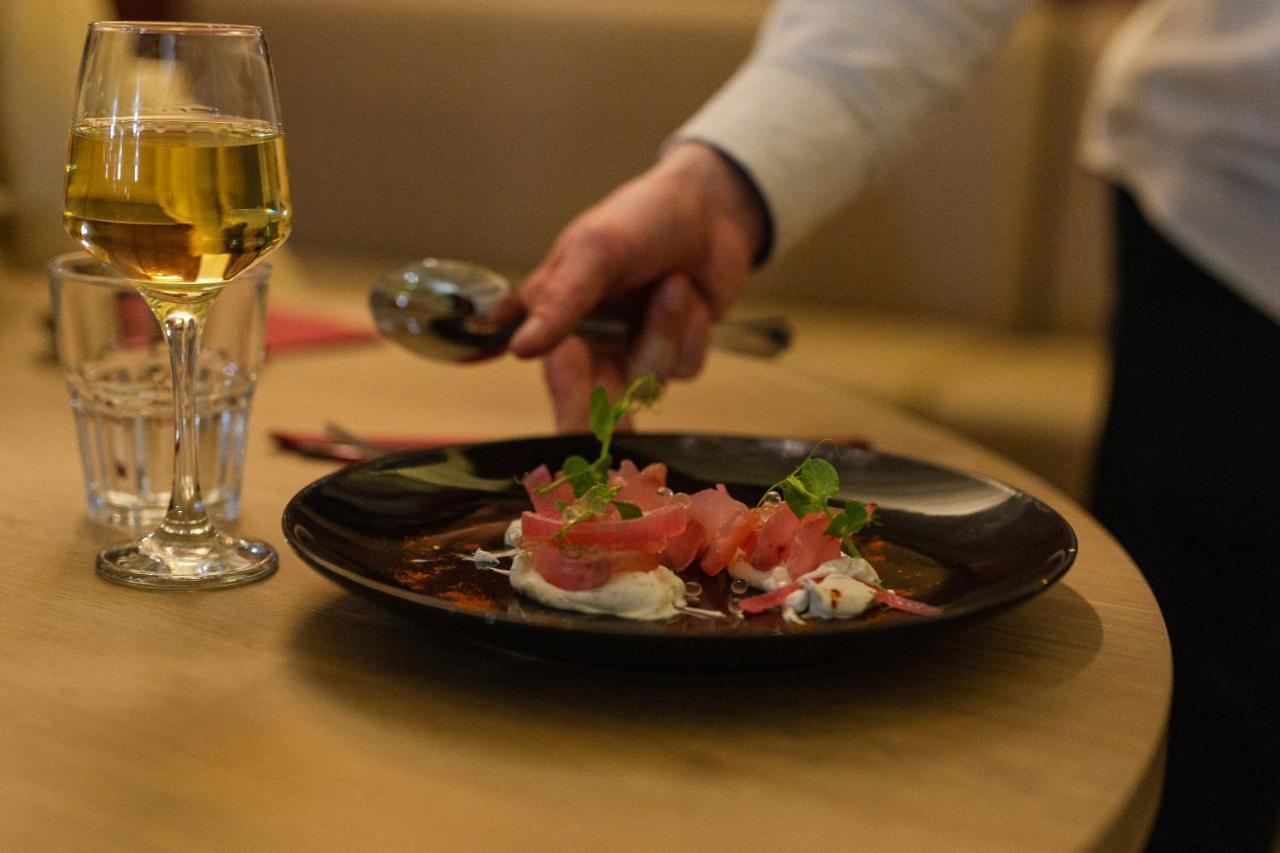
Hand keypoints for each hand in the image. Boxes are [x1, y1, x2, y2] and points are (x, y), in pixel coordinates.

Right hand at [508, 141, 767, 430]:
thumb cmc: (641, 217)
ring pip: (648, 382)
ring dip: (665, 333)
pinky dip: (691, 332)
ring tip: (675, 283)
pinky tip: (694, 296)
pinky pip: (684, 368)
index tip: (572, 446)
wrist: (712, 207)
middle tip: (615, 448)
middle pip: (599, 402)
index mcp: (559, 315)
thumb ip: (561, 303)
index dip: (566, 407)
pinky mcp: (674, 352)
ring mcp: (635, 349)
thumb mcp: (595, 252)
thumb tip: (521, 350)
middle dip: (612, 415)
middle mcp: (594, 340)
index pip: (557, 372)